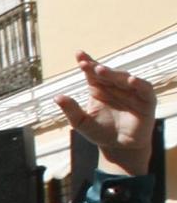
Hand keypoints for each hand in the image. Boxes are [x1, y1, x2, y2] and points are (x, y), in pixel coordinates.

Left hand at [56, 53, 156, 174]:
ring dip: (115, 74)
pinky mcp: (146, 100)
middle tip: (90, 66)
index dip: (87, 62)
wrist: (119, 148)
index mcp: (98, 88)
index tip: (79, 54)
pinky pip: (144, 89)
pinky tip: (131, 80)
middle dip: (99, 68)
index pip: (92, 72)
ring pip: (124, 78)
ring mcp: (131, 92)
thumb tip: (56, 97)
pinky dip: (139, 84)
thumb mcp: (81, 123)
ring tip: (102, 70)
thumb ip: (70, 110)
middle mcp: (115, 86)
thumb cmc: (100, 133)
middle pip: (108, 73)